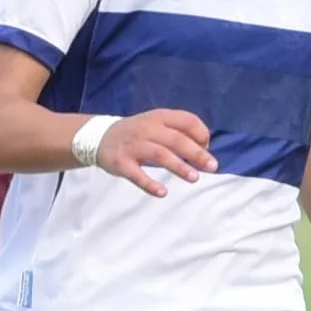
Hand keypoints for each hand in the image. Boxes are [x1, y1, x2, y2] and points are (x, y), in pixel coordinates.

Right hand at [97, 109, 217, 196]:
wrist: (98, 136)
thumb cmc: (135, 132)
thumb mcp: (155, 123)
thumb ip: (177, 131)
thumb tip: (204, 148)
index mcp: (158, 117)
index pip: (187, 120)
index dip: (202, 134)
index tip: (207, 147)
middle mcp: (146, 129)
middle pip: (176, 139)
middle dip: (196, 153)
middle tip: (212, 167)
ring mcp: (133, 146)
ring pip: (160, 155)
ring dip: (179, 167)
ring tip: (194, 178)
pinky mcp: (121, 162)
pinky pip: (137, 175)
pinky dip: (150, 184)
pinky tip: (162, 193)